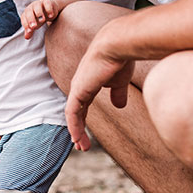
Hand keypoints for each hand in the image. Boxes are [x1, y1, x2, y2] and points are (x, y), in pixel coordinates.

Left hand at [21, 0, 58, 38]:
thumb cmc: (40, 17)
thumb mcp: (36, 24)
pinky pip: (47, 4)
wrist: (50, 7)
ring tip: (42, 20)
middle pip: (29, 12)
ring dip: (39, 13)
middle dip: (31, 19)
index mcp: (27, 13)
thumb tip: (26, 37)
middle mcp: (32, 7)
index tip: (29, 31)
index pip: (24, 18)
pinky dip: (49, 9)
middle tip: (34, 26)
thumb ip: (31, 30)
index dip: (26, 24)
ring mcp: (39, 4)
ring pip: (37, 7)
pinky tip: (51, 16)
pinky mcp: (48, 2)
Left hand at [64, 36, 134, 151]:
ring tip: (81, 147)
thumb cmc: (120, 59)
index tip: (86, 134)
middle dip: (78, 129)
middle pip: (76, 112)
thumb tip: (119, 106)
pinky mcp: (78, 90)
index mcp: (88, 83)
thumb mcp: (120, 81)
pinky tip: (77, 138)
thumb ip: (118, 94)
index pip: (83, 105)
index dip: (83, 120)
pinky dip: (74, 126)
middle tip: (81, 145)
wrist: (117, 45)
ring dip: (76, 132)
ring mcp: (78, 88)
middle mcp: (80, 85)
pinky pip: (72, 113)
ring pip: (73, 115)